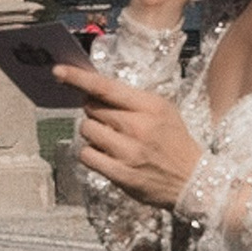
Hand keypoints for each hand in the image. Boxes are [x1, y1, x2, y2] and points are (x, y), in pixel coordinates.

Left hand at [73, 69, 203, 208]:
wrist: (193, 179)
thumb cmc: (174, 141)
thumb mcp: (162, 110)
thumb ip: (131, 100)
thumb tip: (93, 91)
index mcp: (150, 106)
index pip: (106, 88)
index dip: (79, 78)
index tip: (59, 71)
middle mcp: (138, 126)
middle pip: (92, 109)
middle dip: (94, 113)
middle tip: (111, 122)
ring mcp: (128, 152)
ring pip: (86, 130)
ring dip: (92, 133)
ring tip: (111, 140)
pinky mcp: (120, 174)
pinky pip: (87, 155)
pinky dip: (91, 153)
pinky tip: (106, 155)